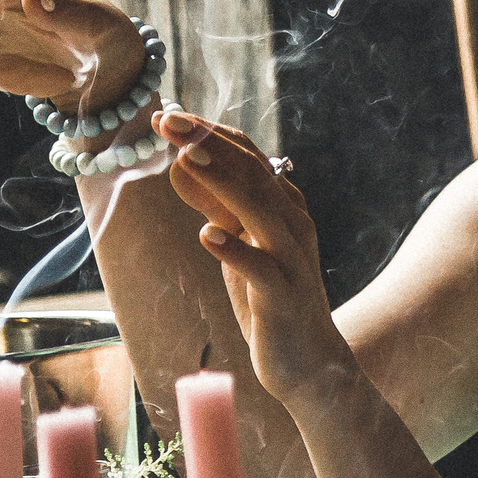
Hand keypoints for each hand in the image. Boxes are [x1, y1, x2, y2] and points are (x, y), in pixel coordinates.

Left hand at [156, 110, 345, 403]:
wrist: (309, 362)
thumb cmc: (268, 299)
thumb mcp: (240, 244)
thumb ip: (219, 204)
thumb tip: (183, 161)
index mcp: (283, 205)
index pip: (248, 155)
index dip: (209, 132)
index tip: (168, 115)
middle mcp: (292, 223)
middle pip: (252, 171)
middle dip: (209, 142)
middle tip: (169, 121)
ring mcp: (292, 258)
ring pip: (258, 209)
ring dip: (221, 180)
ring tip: (186, 157)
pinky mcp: (283, 296)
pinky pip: (260, 268)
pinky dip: (235, 249)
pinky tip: (207, 234)